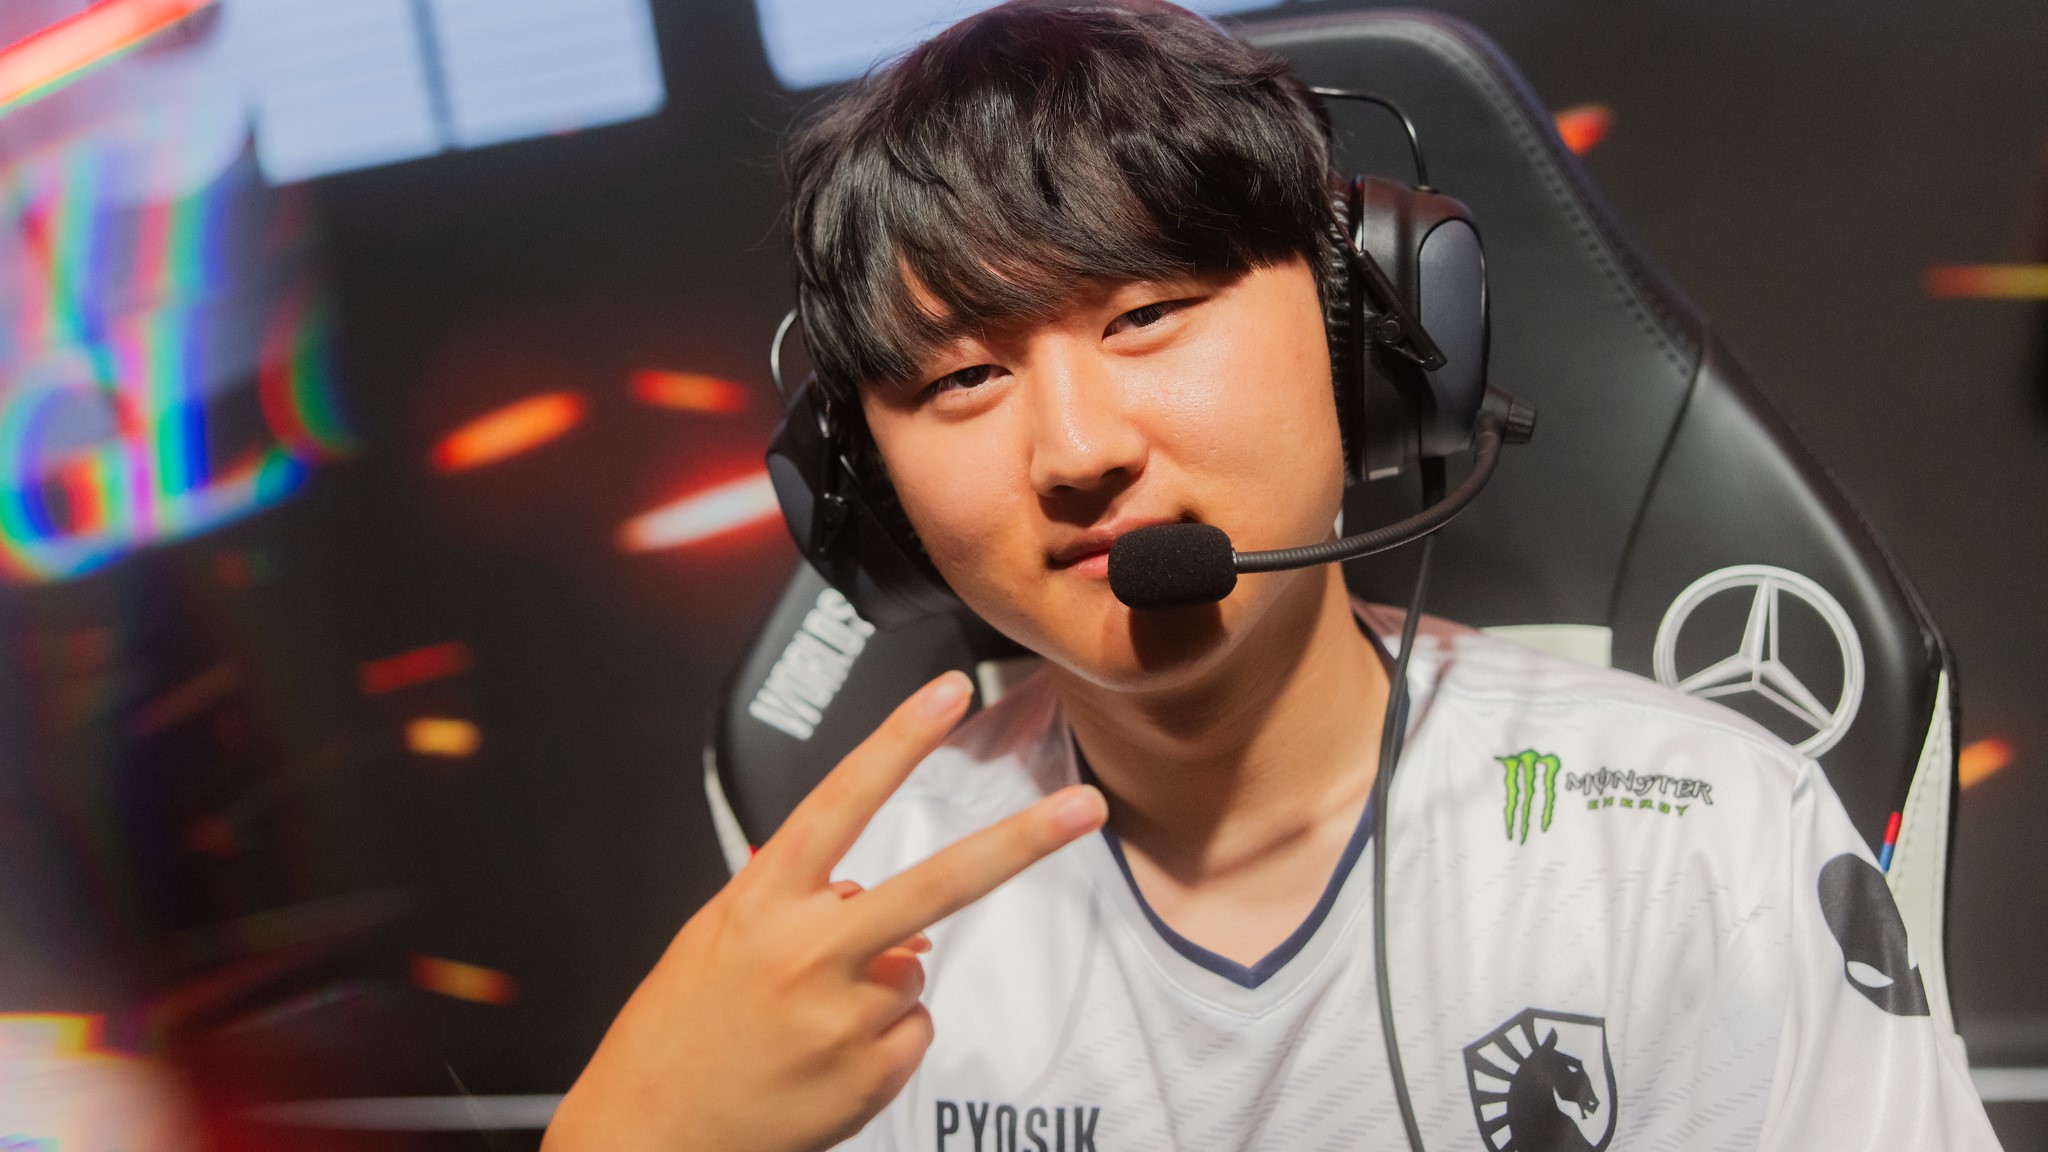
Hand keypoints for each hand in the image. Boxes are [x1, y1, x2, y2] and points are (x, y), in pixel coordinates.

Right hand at [542, 671, 1107, 1151]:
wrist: (647, 1134)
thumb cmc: (679, 1030)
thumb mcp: (722, 936)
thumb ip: (805, 902)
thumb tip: (886, 901)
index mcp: (763, 901)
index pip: (841, 801)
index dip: (897, 741)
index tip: (950, 694)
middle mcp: (807, 951)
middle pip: (937, 883)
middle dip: (1022, 842)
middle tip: (1087, 808)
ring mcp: (844, 1016)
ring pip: (915, 968)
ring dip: (880, 987)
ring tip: (805, 1023)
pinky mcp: (870, 1074)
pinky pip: (913, 1030)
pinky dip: (882, 1040)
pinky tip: (823, 1059)